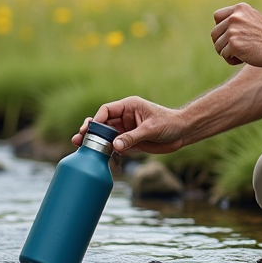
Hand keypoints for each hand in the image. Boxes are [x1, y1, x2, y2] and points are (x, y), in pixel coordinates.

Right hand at [70, 97, 185, 154]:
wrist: (183, 133)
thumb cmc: (169, 123)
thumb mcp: (150, 129)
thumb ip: (132, 137)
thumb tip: (114, 145)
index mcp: (129, 106)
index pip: (107, 110)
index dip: (96, 119)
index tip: (89, 129)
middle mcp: (125, 117)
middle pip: (103, 123)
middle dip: (91, 131)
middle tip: (78, 139)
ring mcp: (127, 130)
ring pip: (107, 136)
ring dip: (96, 142)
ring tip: (81, 147)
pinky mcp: (131, 142)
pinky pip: (115, 146)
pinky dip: (107, 151)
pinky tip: (99, 156)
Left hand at [210, 3, 261, 67]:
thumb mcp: (253, 21)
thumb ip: (238, 22)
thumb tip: (221, 34)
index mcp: (240, 8)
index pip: (217, 16)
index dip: (221, 28)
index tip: (231, 35)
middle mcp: (234, 17)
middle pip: (214, 33)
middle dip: (222, 43)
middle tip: (236, 49)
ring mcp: (233, 30)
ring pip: (218, 46)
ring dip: (227, 53)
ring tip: (242, 54)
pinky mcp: (234, 44)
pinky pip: (224, 55)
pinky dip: (232, 60)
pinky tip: (244, 59)